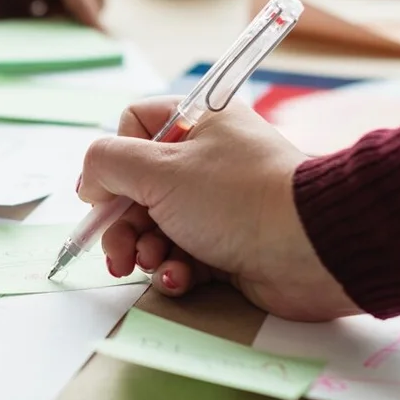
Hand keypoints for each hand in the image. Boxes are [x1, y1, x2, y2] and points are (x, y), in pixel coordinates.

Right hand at [78, 99, 358, 321]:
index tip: (106, 195)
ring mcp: (218, 204)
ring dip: (145, 250)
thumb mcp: (158, 170)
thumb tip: (89, 180)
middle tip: (119, 253)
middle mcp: (207, 159)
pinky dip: (174, 269)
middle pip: (137, 187)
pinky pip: (183, 255)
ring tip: (153, 264)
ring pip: (156, 226)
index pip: (133, 126)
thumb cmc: (236, 198)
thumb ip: (107, 164)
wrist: (310, 249)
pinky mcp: (228, 245)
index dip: (112, 162)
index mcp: (198, 121)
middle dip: (122, 224)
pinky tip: (180, 278)